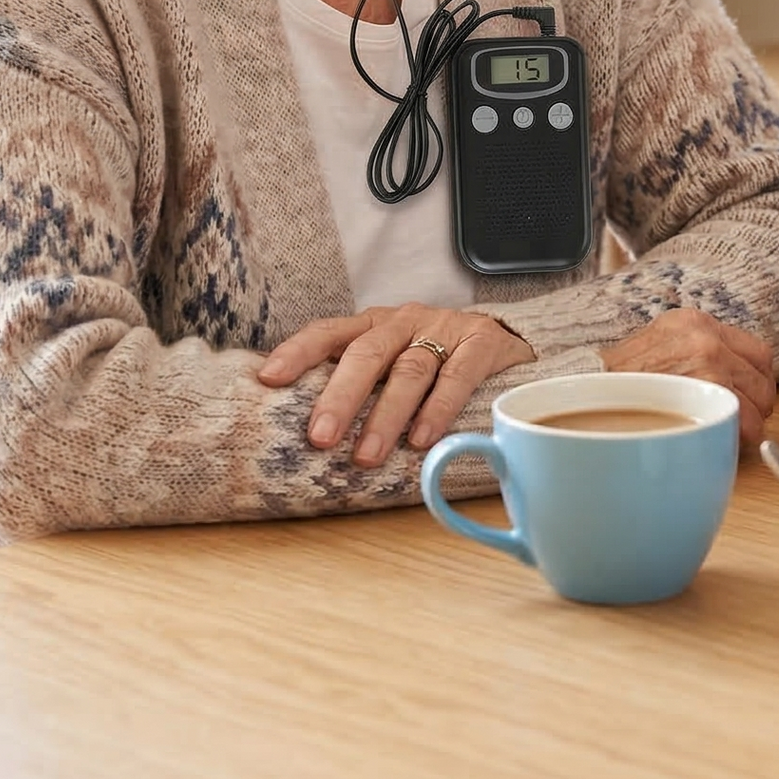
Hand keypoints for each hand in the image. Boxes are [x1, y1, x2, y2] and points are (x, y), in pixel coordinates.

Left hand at [259, 305, 533, 467]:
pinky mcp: (482, 341)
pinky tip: (422, 439)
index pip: (330, 331)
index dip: (299, 351)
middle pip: (367, 353)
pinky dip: (438, 408)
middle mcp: (405, 321)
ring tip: (367, 456)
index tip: (269, 378)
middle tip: (320, 438)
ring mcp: (445, 328)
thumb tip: (300, 434)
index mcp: (375, 326)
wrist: (510, 341)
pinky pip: (458, 374)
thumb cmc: (436, 363)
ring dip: (386, 415)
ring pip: (410, 369)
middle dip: (340, 396)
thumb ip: (360, 385)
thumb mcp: (393, 363)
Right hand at [599, 308, 776, 448]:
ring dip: (747, 423)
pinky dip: (736, 436)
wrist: (585, 394)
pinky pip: (743, 422)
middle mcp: (706, 337)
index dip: (755, 379)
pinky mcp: (700, 395)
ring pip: (758, 402)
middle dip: (756, 403)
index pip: (757, 351)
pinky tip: (715, 439)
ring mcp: (706, 365)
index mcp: (695, 322)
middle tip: (738, 419)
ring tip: (721, 431)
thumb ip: (696, 352)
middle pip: (763, 377)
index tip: (747, 395)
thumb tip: (733, 378)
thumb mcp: (659, 345)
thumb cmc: (619, 381)